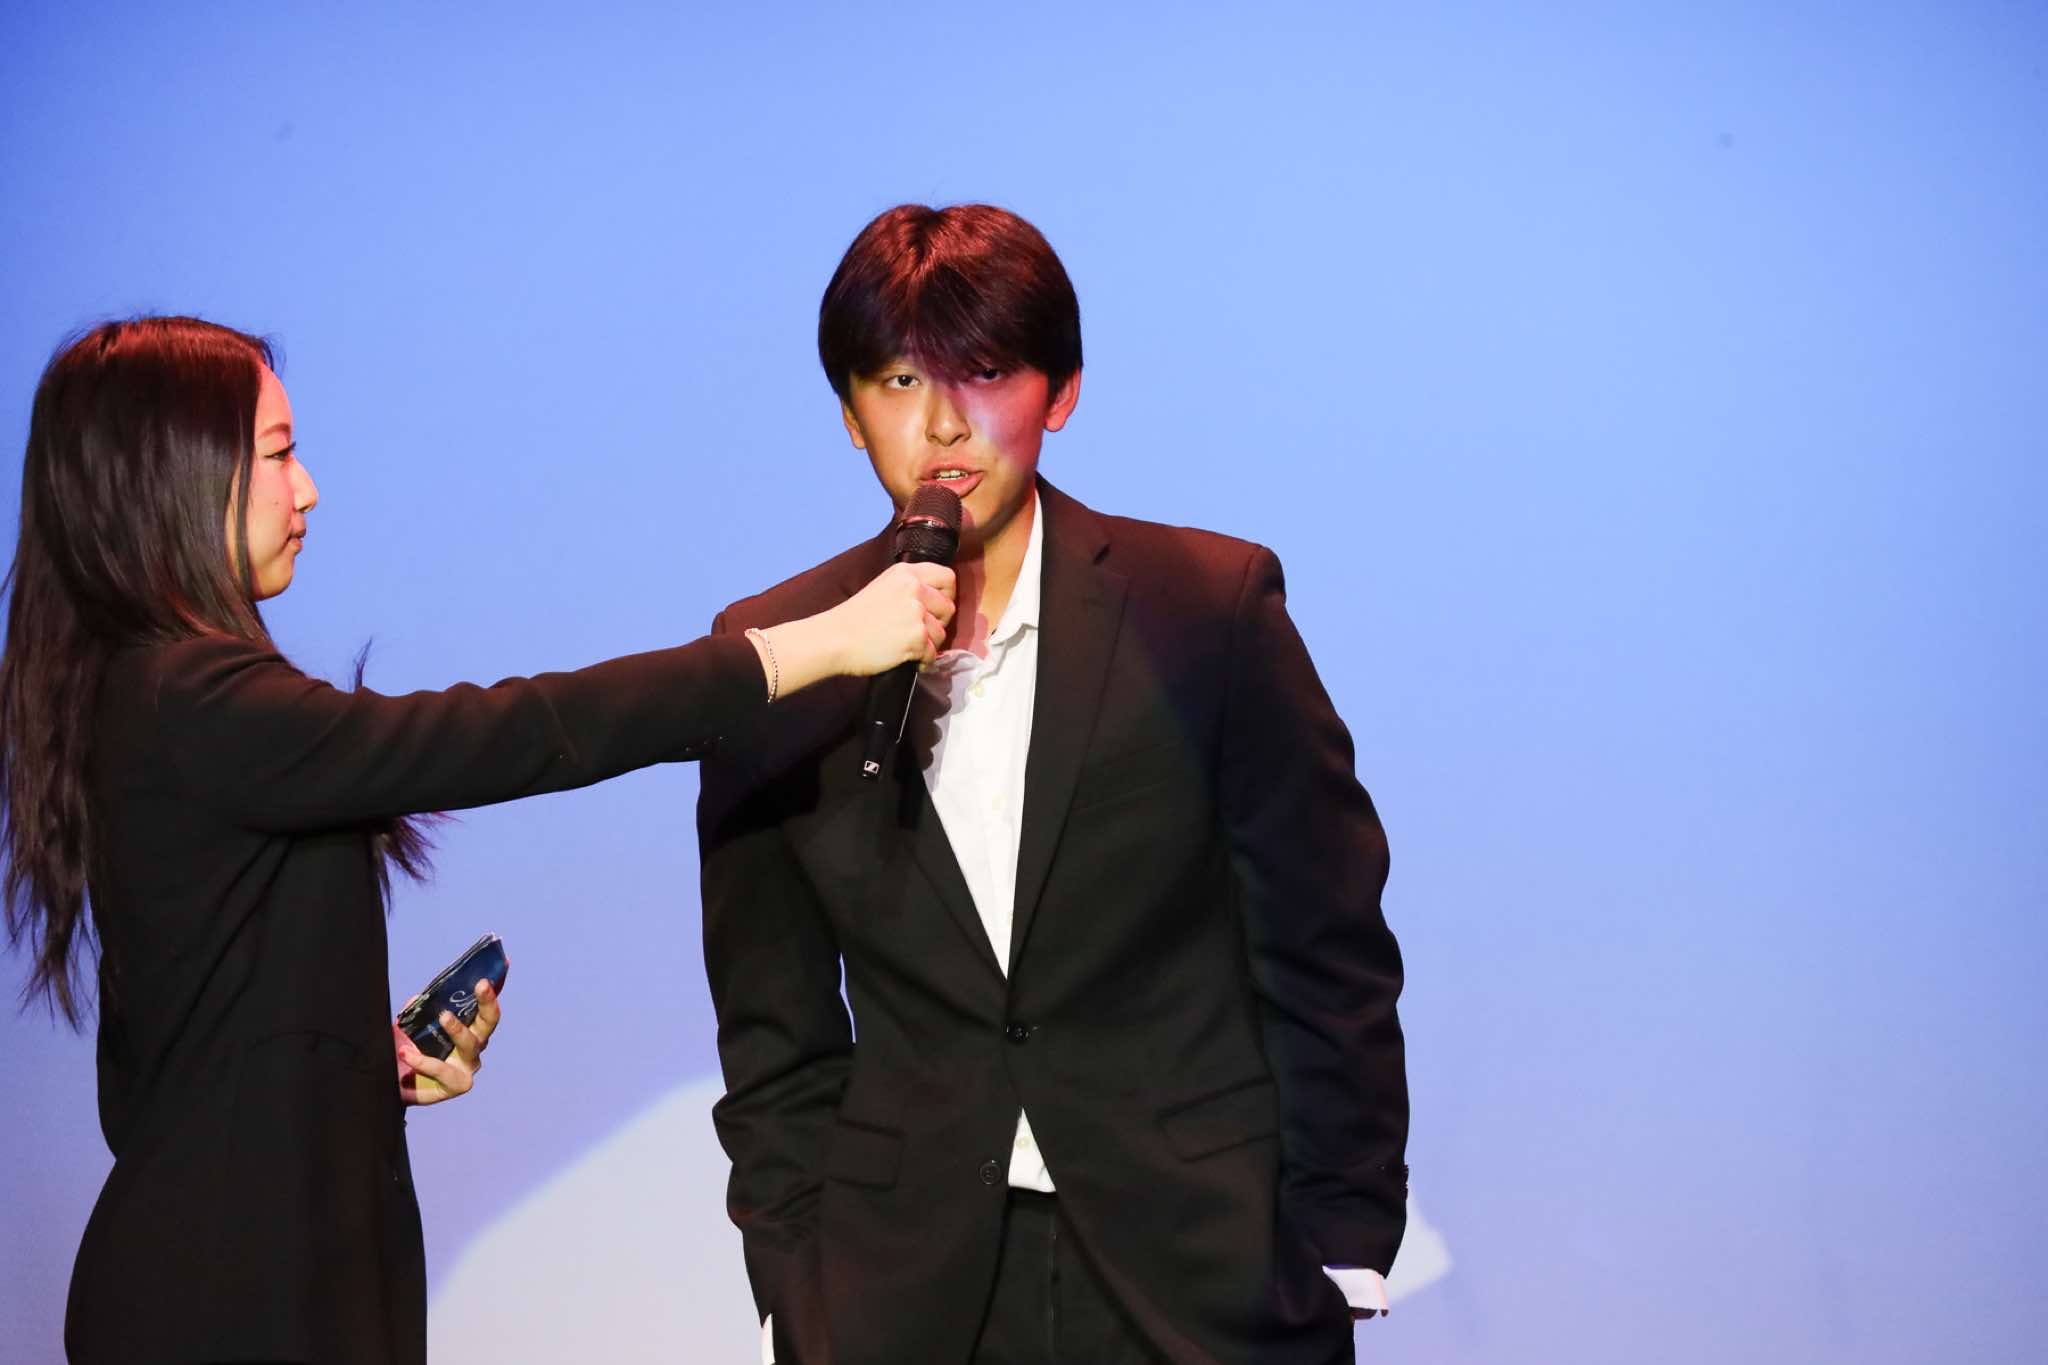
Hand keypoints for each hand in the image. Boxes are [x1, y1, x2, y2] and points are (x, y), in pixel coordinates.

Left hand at [394, 978, 499, 1105]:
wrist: (393, 1085)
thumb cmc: (406, 1051)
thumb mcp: (407, 1025)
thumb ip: (415, 1011)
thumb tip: (420, 997)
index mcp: (468, 1027)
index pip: (484, 1004)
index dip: (496, 985)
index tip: (504, 963)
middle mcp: (474, 1044)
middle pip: (489, 1022)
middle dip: (487, 1002)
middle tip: (481, 985)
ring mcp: (468, 1065)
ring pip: (471, 1044)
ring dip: (458, 1029)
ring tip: (443, 1017)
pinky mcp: (456, 1084)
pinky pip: (442, 1070)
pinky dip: (424, 1061)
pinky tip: (406, 1053)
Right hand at [752, 561, 955, 696]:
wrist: (834, 639)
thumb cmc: (854, 618)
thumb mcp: (883, 587)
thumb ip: (909, 589)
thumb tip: (934, 601)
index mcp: (906, 573)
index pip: (948, 577)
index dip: (947, 595)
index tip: (937, 608)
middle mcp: (914, 588)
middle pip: (948, 608)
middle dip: (938, 623)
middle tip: (919, 632)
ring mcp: (916, 613)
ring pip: (942, 633)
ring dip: (929, 645)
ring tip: (908, 647)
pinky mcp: (916, 637)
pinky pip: (933, 654)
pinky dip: (922, 661)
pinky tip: (908, 659)